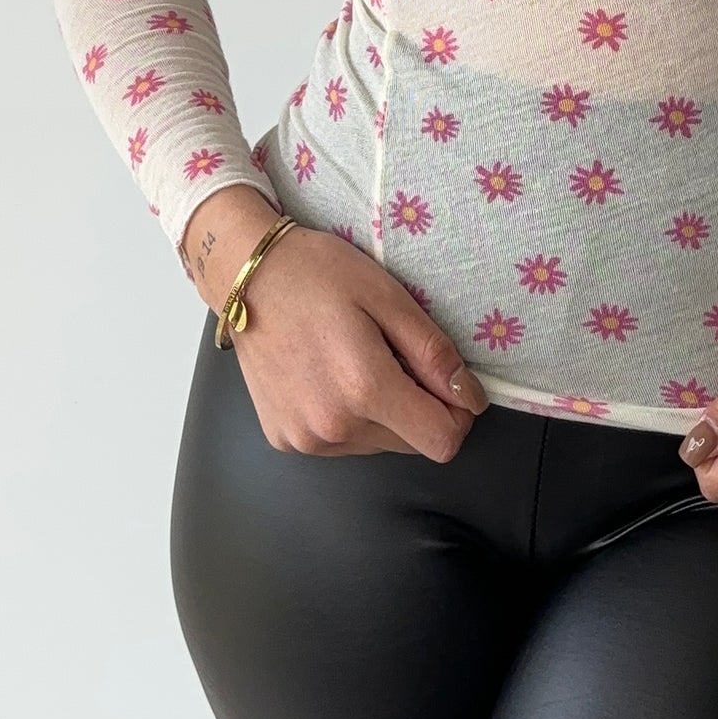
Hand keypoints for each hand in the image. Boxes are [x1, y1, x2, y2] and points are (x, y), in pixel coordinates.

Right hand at [196, 202, 489, 461]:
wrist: (246, 275)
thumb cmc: (320, 274)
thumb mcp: (389, 298)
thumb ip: (433, 353)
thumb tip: (471, 399)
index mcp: (365, 389)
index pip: (441, 441)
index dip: (458, 415)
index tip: (449, 383)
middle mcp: (333, 427)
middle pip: (410, 443)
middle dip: (417, 406)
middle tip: (393, 354)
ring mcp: (304, 439)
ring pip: (377, 444)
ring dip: (382, 413)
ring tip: (356, 360)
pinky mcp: (284, 439)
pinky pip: (341, 443)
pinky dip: (349, 416)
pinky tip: (328, 375)